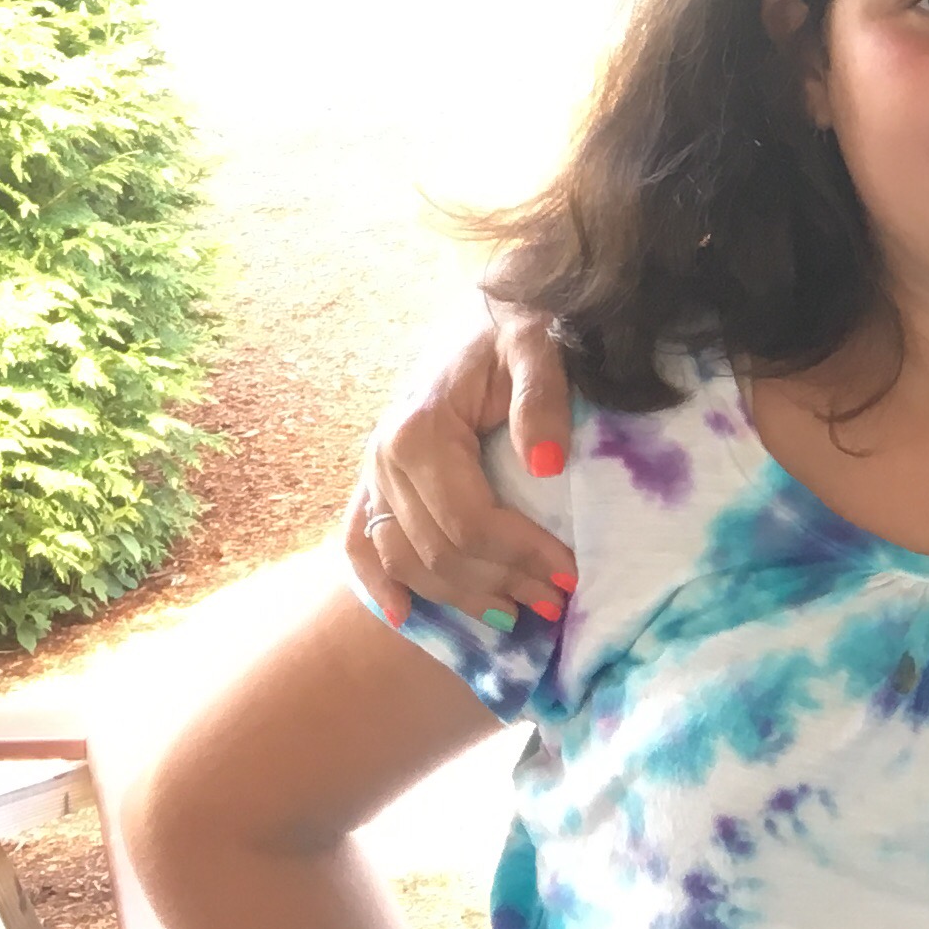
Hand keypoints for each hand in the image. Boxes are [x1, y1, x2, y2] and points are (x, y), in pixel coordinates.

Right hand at [342, 295, 579, 622]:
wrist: (481, 311)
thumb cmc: (514, 328)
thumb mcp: (537, 347)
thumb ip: (541, 399)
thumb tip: (545, 464)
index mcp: (421, 431)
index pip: (469, 520)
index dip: (520, 556)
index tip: (569, 575)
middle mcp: (385, 457)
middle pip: (439, 550)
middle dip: (501, 582)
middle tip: (555, 600)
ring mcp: (372, 471)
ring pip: (406, 559)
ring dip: (458, 596)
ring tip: (514, 613)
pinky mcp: (372, 478)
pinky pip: (358, 541)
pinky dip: (377, 583)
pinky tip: (404, 617)